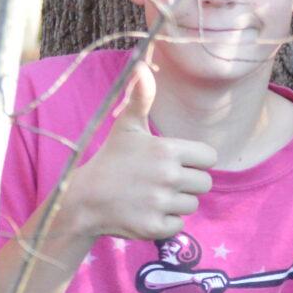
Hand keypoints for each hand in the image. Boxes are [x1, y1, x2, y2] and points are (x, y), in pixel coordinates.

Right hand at [64, 62, 216, 246]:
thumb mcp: (126, 127)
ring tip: (150, 196)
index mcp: (168, 150)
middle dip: (187, 183)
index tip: (173, 162)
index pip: (209, 158)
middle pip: (204, 183)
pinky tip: (145, 212)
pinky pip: (179, 226)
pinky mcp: (154, 228)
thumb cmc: (111, 160)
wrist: (83, 200)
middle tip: (159, 181)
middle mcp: (168, 177)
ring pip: (192, 205)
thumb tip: (142, 64)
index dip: (194, 161)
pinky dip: (165, 222)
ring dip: (176, 203)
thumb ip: (141, 97)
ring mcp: (161, 203)